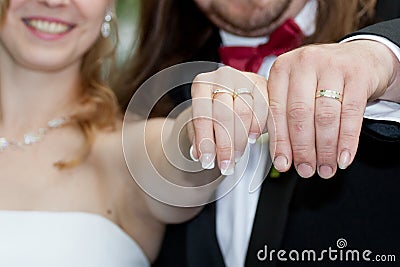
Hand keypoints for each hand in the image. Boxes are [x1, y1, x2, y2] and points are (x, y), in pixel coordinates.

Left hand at [189, 66, 267, 174]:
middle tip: (226, 165)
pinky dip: (257, 127)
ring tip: (237, 156)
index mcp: (201, 84)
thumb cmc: (213, 108)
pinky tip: (252, 139)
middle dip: (225, 146)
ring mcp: (243, 78)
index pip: (202, 116)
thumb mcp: (202, 120)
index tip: (208, 161)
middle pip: (223, 115)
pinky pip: (262, 108)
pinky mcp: (262, 83)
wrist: (230, 92)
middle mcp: (221, 77)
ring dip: (240, 140)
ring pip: (243, 113)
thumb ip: (199, 136)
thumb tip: (198, 154)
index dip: (205, 142)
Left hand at [267, 40, 399, 177]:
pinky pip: (351, 113)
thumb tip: (280, 156)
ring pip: (325, 116)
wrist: (359, 57)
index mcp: (282, 69)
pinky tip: (343, 157)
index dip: (280, 142)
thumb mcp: (296, 89)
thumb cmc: (321, 79)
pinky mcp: (358, 74)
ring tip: (325, 168)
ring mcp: (332, 66)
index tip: (283, 164)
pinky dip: (347, 140)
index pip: (277, 110)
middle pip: (300, 115)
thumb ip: (284, 115)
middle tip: (306, 170)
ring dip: (325, 149)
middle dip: (303, 149)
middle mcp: (304, 63)